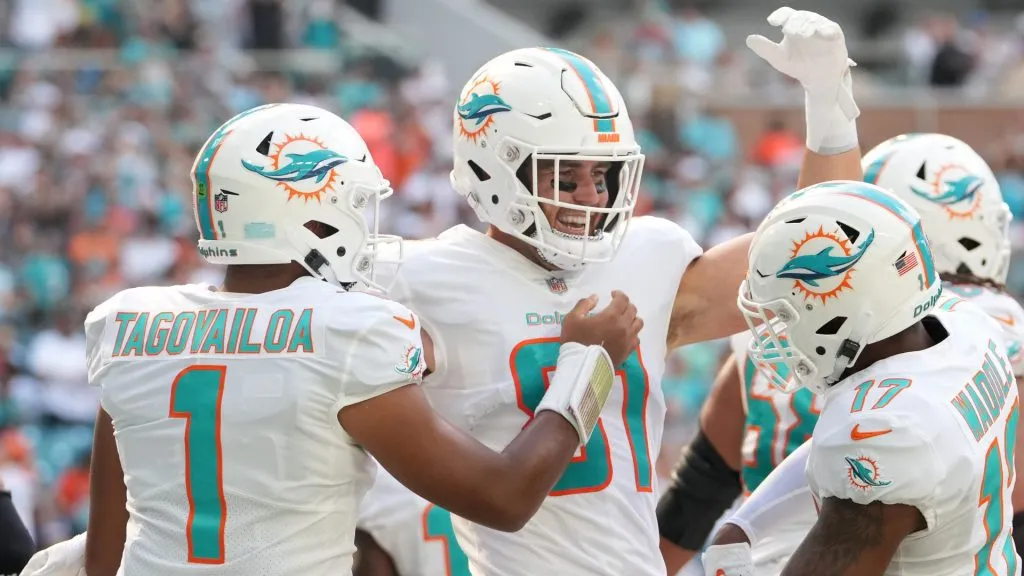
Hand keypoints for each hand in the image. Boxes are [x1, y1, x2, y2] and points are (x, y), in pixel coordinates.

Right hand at [560, 291, 642, 365]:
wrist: (582, 367)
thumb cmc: (575, 341)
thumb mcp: (572, 319)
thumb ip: (584, 305)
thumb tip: (595, 297)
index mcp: (611, 316)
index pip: (622, 299)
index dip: (619, 294)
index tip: (612, 295)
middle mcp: (624, 326)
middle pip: (632, 310)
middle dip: (625, 305)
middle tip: (617, 307)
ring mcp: (628, 339)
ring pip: (638, 323)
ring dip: (632, 318)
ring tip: (623, 320)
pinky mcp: (628, 351)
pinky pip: (636, 338)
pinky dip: (632, 333)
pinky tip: (624, 335)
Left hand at [746, 7, 858, 152]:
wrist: (817, 79)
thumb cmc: (798, 65)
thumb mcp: (779, 58)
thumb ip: (765, 49)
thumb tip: (749, 39)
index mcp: (793, 25)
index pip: (785, 14)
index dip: (779, 16)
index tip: (772, 22)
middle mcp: (807, 23)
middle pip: (800, 16)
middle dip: (794, 22)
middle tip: (788, 31)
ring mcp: (822, 28)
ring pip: (815, 20)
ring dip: (808, 25)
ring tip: (802, 34)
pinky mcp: (835, 36)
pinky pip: (832, 29)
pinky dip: (827, 30)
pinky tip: (821, 33)